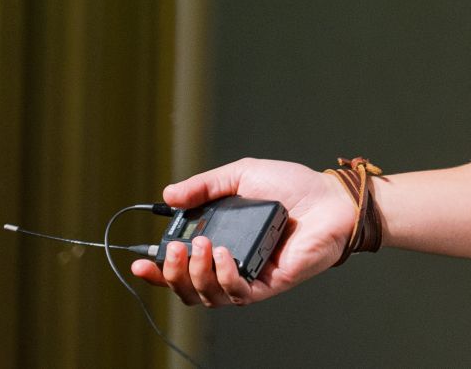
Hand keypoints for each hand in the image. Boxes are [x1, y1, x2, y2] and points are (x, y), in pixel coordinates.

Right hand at [129, 158, 358, 308]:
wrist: (330, 198)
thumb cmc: (292, 186)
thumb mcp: (242, 175)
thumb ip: (206, 186)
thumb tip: (169, 195)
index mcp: (220, 241)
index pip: (180, 267)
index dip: (156, 271)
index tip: (140, 262)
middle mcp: (230, 263)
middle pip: (187, 288)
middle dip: (172, 272)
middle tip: (176, 248)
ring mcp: (248, 276)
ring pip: (207, 295)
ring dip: (195, 273)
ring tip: (201, 246)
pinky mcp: (268, 284)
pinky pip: (238, 293)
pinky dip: (225, 276)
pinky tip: (225, 254)